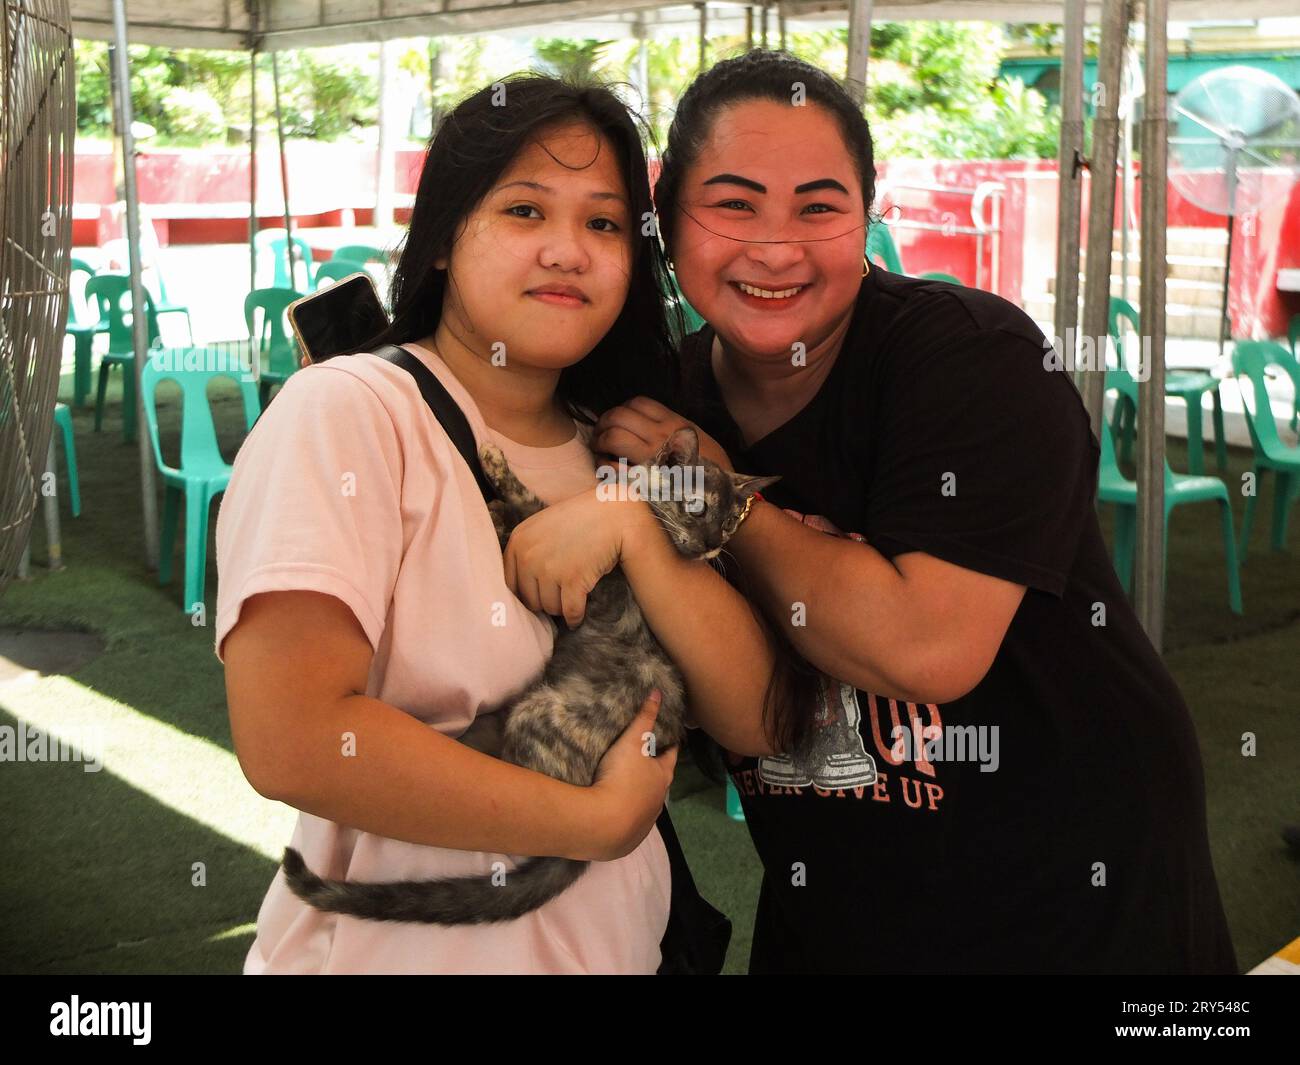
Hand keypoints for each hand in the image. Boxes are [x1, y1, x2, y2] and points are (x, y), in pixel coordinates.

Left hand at [503, 488, 656, 627]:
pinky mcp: (573, 580)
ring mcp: (550, 569)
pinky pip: (570, 612)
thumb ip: (526, 552)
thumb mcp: (541, 527)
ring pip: (550, 608)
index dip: (524, 594)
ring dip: (561, 608)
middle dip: (545, 602)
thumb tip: (519, 592)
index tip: (536, 597)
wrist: (613, 515)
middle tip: (559, 596)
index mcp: (518, 542)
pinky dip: (575, 618)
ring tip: (570, 597)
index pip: (509, 584)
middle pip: (530, 600)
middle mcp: (529, 557)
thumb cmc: (579, 521)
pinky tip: (577, 618)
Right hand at [584, 690, 677, 861]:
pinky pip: (631, 824)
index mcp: (662, 777)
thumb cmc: (622, 777)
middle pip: (660, 782)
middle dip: (654, 772)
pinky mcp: (629, 839)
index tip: (669, 738)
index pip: (671, 756)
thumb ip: (644, 717)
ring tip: (628, 787)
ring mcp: (645, 822)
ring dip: (641, 796)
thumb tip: (658, 692)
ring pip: (647, 805)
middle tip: (644, 761)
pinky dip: (627, 816)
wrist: (604, 824)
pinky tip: (616, 813)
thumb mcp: (632, 742)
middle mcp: (658, 801)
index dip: (670, 746)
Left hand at [594, 396, 732, 470]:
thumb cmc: (716, 474)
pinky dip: (603, 465)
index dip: (622, 409)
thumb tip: (655, 423)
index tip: (617, 421)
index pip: (639, 403)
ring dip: (600, 442)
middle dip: (604, 423)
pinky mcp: (644, 480)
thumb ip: (678, 429)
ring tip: (600, 451)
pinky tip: (604, 470)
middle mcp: (662, 436)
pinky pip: (613, 466)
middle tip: (600, 436)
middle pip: (619, 416)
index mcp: (675, 424)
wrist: (723, 503)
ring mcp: (652, 457)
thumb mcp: (702, 440)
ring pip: (612, 436)